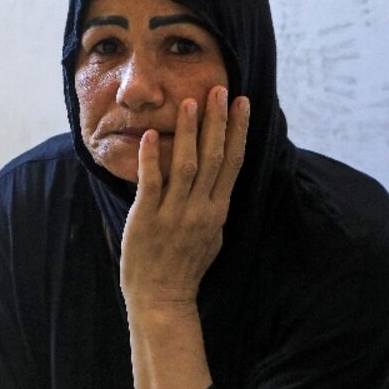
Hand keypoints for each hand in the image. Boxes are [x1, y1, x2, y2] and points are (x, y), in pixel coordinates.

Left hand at [120, 86, 249, 309]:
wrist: (162, 299)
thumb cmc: (185, 268)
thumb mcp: (212, 237)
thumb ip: (215, 207)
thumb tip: (222, 183)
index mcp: (217, 211)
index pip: (233, 162)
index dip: (238, 130)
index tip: (243, 102)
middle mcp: (200, 209)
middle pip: (214, 157)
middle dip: (218, 121)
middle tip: (221, 90)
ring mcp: (174, 214)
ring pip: (185, 165)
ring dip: (188, 133)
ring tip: (190, 103)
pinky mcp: (146, 220)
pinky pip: (151, 184)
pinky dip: (150, 159)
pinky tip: (149, 136)